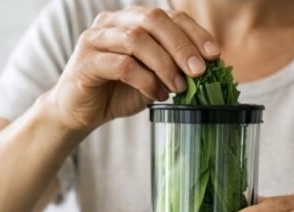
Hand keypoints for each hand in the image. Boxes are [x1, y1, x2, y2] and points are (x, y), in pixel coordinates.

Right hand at [44, 6, 219, 131]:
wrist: (79, 113)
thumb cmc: (116, 92)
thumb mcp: (152, 77)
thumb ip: (171, 67)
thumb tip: (205, 68)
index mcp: (130, 19)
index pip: (167, 16)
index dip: (193, 32)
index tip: (213, 54)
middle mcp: (111, 22)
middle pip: (152, 19)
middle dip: (180, 45)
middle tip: (198, 71)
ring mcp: (95, 40)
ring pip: (136, 39)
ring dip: (163, 64)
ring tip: (178, 87)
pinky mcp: (86, 62)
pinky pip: (122, 65)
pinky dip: (144, 80)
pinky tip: (156, 95)